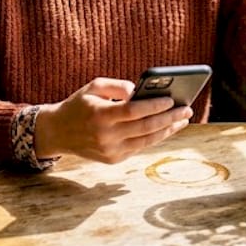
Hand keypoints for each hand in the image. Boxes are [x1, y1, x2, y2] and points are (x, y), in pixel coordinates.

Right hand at [34, 78, 192, 162]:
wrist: (58, 132)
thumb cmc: (79, 104)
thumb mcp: (93, 86)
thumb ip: (117, 86)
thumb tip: (140, 92)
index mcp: (100, 115)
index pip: (134, 112)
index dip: (154, 106)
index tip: (171, 100)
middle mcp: (106, 136)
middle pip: (145, 128)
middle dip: (169, 119)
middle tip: (186, 109)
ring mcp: (110, 151)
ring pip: (146, 141)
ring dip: (167, 130)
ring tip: (183, 120)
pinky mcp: (113, 159)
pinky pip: (139, 147)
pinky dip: (154, 137)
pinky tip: (166, 128)